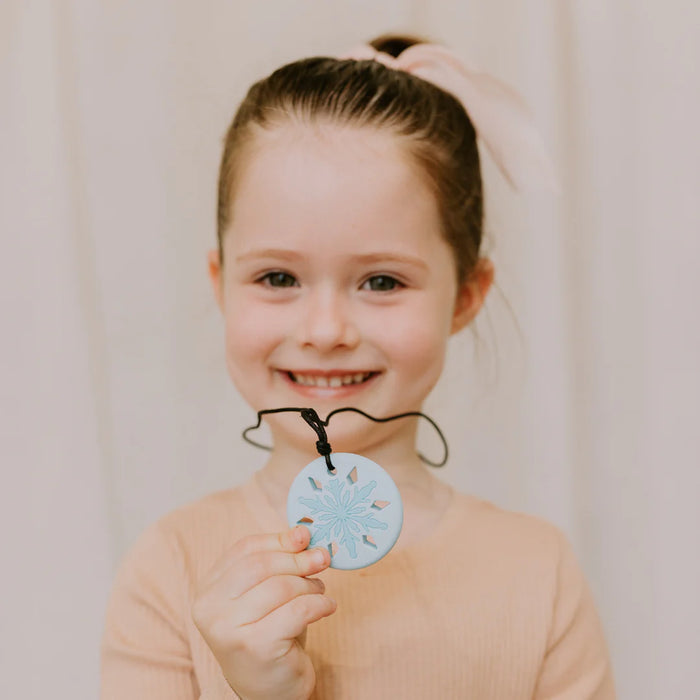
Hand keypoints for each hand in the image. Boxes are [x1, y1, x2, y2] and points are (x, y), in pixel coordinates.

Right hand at [192, 525, 335, 699]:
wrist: (270, 692)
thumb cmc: (270, 634)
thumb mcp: (268, 593)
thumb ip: (278, 561)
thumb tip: (303, 531)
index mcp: (209, 590)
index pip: (245, 549)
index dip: (278, 539)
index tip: (305, 536)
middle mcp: (210, 609)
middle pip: (261, 565)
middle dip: (297, 559)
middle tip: (322, 559)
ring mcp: (229, 630)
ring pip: (280, 587)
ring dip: (309, 585)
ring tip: (320, 591)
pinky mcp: (255, 646)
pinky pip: (297, 611)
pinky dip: (319, 604)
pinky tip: (326, 607)